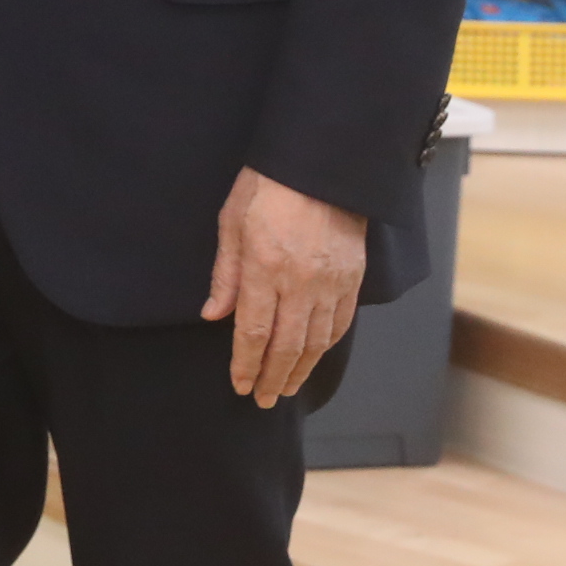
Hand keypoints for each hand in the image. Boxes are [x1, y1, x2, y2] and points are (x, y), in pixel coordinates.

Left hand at [202, 167, 365, 403]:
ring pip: (317, 341)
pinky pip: (340, 323)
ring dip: (301, 370)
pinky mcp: (352, 279)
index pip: (253, 331)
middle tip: (261, 399)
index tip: (238, 385)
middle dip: (272, 376)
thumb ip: (225, 274)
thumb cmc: (266, 187)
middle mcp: (301, 282)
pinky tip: (314, 357)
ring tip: (285, 387)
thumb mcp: (231, 222)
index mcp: (265, 267)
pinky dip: (326, 346)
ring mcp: (331, 283)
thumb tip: (213, 315)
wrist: (320, 166)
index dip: (245, 363)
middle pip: (287, 345)